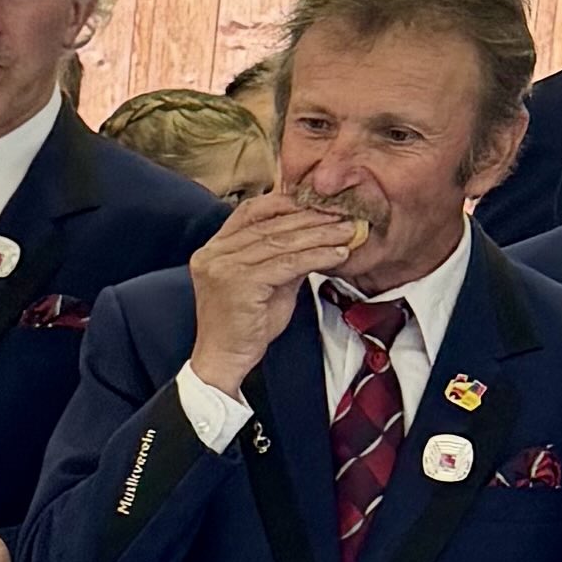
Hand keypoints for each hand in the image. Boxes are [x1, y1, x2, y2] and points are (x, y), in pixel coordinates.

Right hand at [186, 185, 368, 395]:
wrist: (224, 360)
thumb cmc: (244, 326)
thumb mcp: (266, 283)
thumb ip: (283, 257)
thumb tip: (316, 235)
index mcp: (213, 249)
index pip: (250, 212)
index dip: (285, 203)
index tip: (318, 201)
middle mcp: (213, 254)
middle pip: (269, 225)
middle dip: (311, 218)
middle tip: (344, 214)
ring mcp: (223, 268)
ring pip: (281, 242)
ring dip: (320, 235)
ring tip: (348, 232)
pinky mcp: (240, 283)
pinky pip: (287, 264)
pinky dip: (317, 257)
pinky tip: (338, 254)